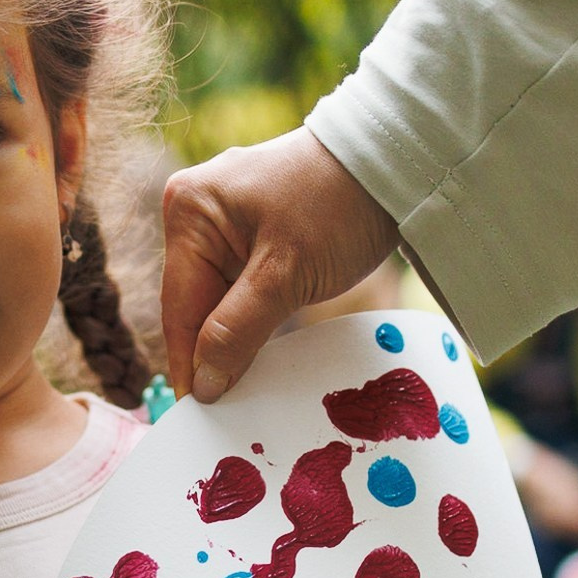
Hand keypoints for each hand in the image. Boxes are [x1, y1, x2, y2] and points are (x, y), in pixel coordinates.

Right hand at [160, 128, 401, 402]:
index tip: (193, 414)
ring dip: (232, 339)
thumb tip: (201, 386)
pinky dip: (250, 319)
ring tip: (241, 390)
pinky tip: (258, 354)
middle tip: (221, 412)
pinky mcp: (252, 230)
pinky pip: (239, 286)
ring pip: (218, 299)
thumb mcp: (286, 276)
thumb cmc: (340, 205)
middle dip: (211, 353)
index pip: (180, 306)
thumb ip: (236, 332)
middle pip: (195, 303)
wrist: (398, 163)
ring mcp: (224, 220)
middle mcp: (196, 211)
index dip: (188, 364)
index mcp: (189, 210)